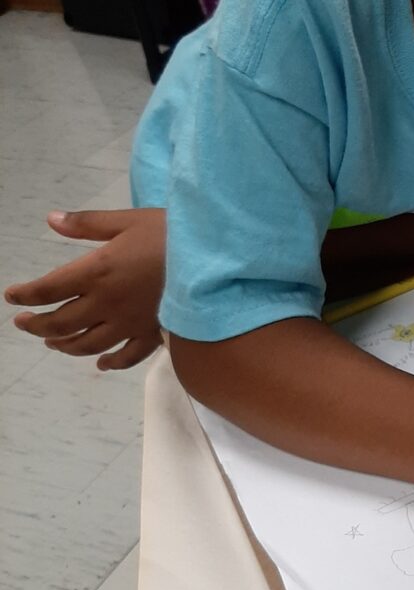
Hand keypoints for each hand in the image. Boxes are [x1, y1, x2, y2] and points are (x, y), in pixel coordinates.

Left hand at [4, 209, 165, 370]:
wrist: (212, 262)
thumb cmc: (172, 235)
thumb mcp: (128, 220)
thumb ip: (88, 223)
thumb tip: (52, 220)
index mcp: (96, 272)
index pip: (48, 289)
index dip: (25, 295)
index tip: (12, 297)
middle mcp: (106, 303)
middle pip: (61, 323)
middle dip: (37, 325)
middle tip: (24, 323)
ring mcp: (129, 324)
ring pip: (87, 344)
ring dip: (64, 345)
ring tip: (53, 342)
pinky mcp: (152, 334)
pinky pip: (127, 356)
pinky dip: (111, 363)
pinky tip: (101, 363)